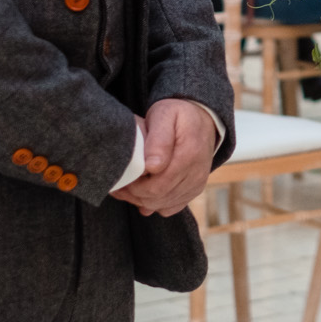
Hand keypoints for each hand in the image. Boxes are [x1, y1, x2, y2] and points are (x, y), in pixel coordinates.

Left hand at [111, 99, 216, 215]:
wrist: (201, 118)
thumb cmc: (178, 114)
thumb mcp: (165, 115)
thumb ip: (159, 139)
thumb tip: (153, 167)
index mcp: (189, 156)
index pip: (156, 187)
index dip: (134, 188)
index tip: (122, 178)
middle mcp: (196, 174)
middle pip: (158, 198)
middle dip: (134, 195)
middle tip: (119, 185)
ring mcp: (197, 184)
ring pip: (163, 205)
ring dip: (142, 200)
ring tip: (128, 187)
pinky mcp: (195, 189)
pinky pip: (171, 207)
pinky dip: (155, 203)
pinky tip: (144, 192)